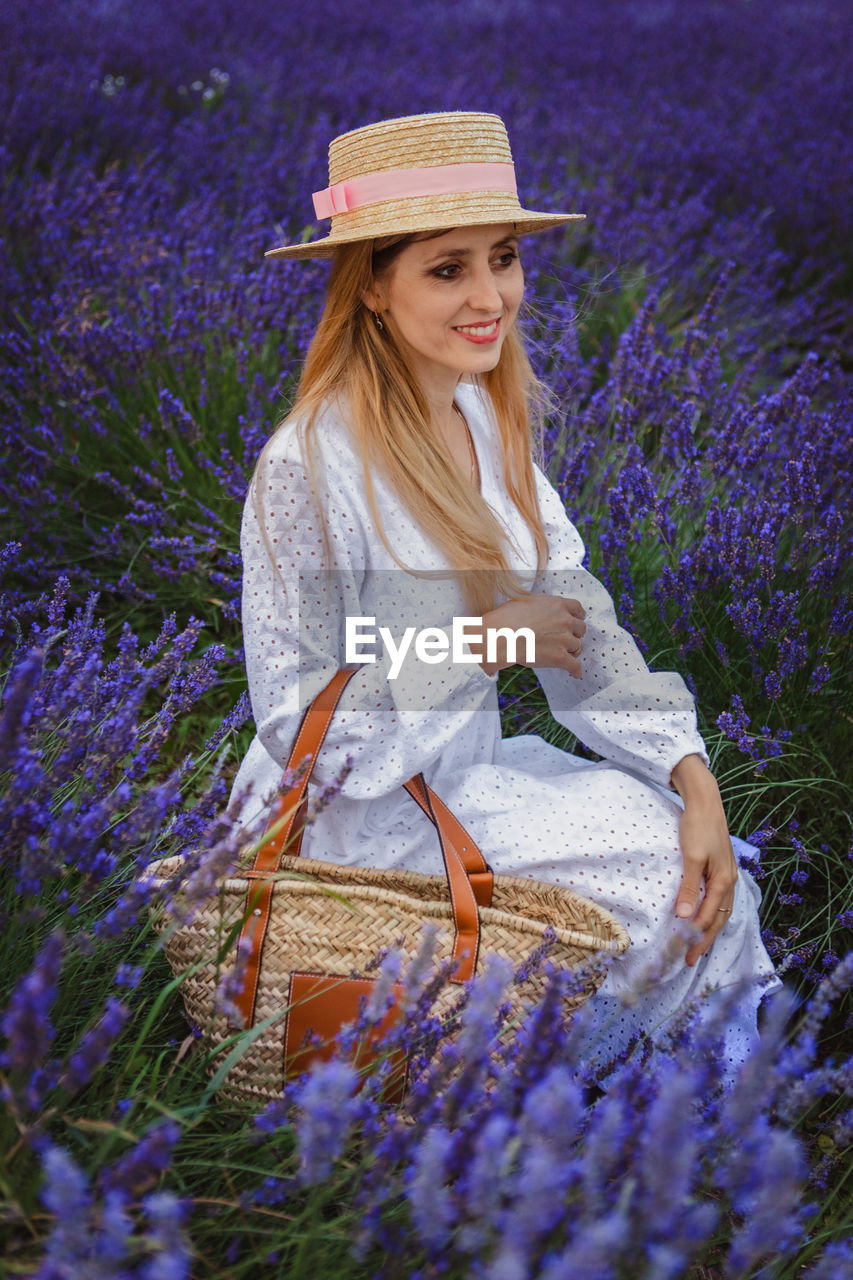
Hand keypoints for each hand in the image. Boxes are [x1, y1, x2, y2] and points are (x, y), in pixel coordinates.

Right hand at [476, 593, 586, 676]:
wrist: (501, 636)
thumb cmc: (506, 618)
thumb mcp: (525, 601)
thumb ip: (540, 605)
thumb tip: (538, 610)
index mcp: (557, 605)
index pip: (578, 608)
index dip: (578, 615)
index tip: (577, 619)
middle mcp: (565, 620)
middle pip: (581, 628)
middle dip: (574, 633)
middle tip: (565, 638)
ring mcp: (564, 639)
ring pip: (578, 646)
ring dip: (572, 650)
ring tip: (564, 654)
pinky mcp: (560, 657)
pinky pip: (575, 665)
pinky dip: (576, 670)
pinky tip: (576, 674)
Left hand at [671, 755, 737, 966]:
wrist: (706, 803)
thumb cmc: (697, 827)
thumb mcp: (691, 857)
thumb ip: (689, 887)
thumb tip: (683, 916)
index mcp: (724, 880)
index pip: (709, 916)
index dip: (696, 936)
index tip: (684, 953)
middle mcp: (730, 881)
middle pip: (718, 918)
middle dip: (704, 940)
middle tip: (690, 960)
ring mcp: (727, 875)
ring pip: (721, 911)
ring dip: (709, 930)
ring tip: (697, 946)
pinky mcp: (722, 870)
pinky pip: (719, 900)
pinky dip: (712, 914)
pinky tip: (704, 919)